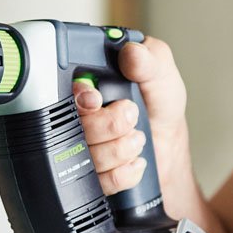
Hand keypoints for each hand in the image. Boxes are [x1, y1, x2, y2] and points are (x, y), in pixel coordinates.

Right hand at [74, 37, 188, 196]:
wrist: (169, 148)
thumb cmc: (160, 108)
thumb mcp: (161, 75)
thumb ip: (150, 59)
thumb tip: (131, 52)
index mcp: (89, 87)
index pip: (63, 91)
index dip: (79, 98)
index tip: (97, 98)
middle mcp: (81, 117)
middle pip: (69, 126)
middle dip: (108, 125)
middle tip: (131, 116)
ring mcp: (83, 147)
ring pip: (83, 156)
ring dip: (119, 149)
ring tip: (136, 139)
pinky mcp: (91, 175)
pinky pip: (96, 181)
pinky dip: (122, 172)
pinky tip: (133, 161)